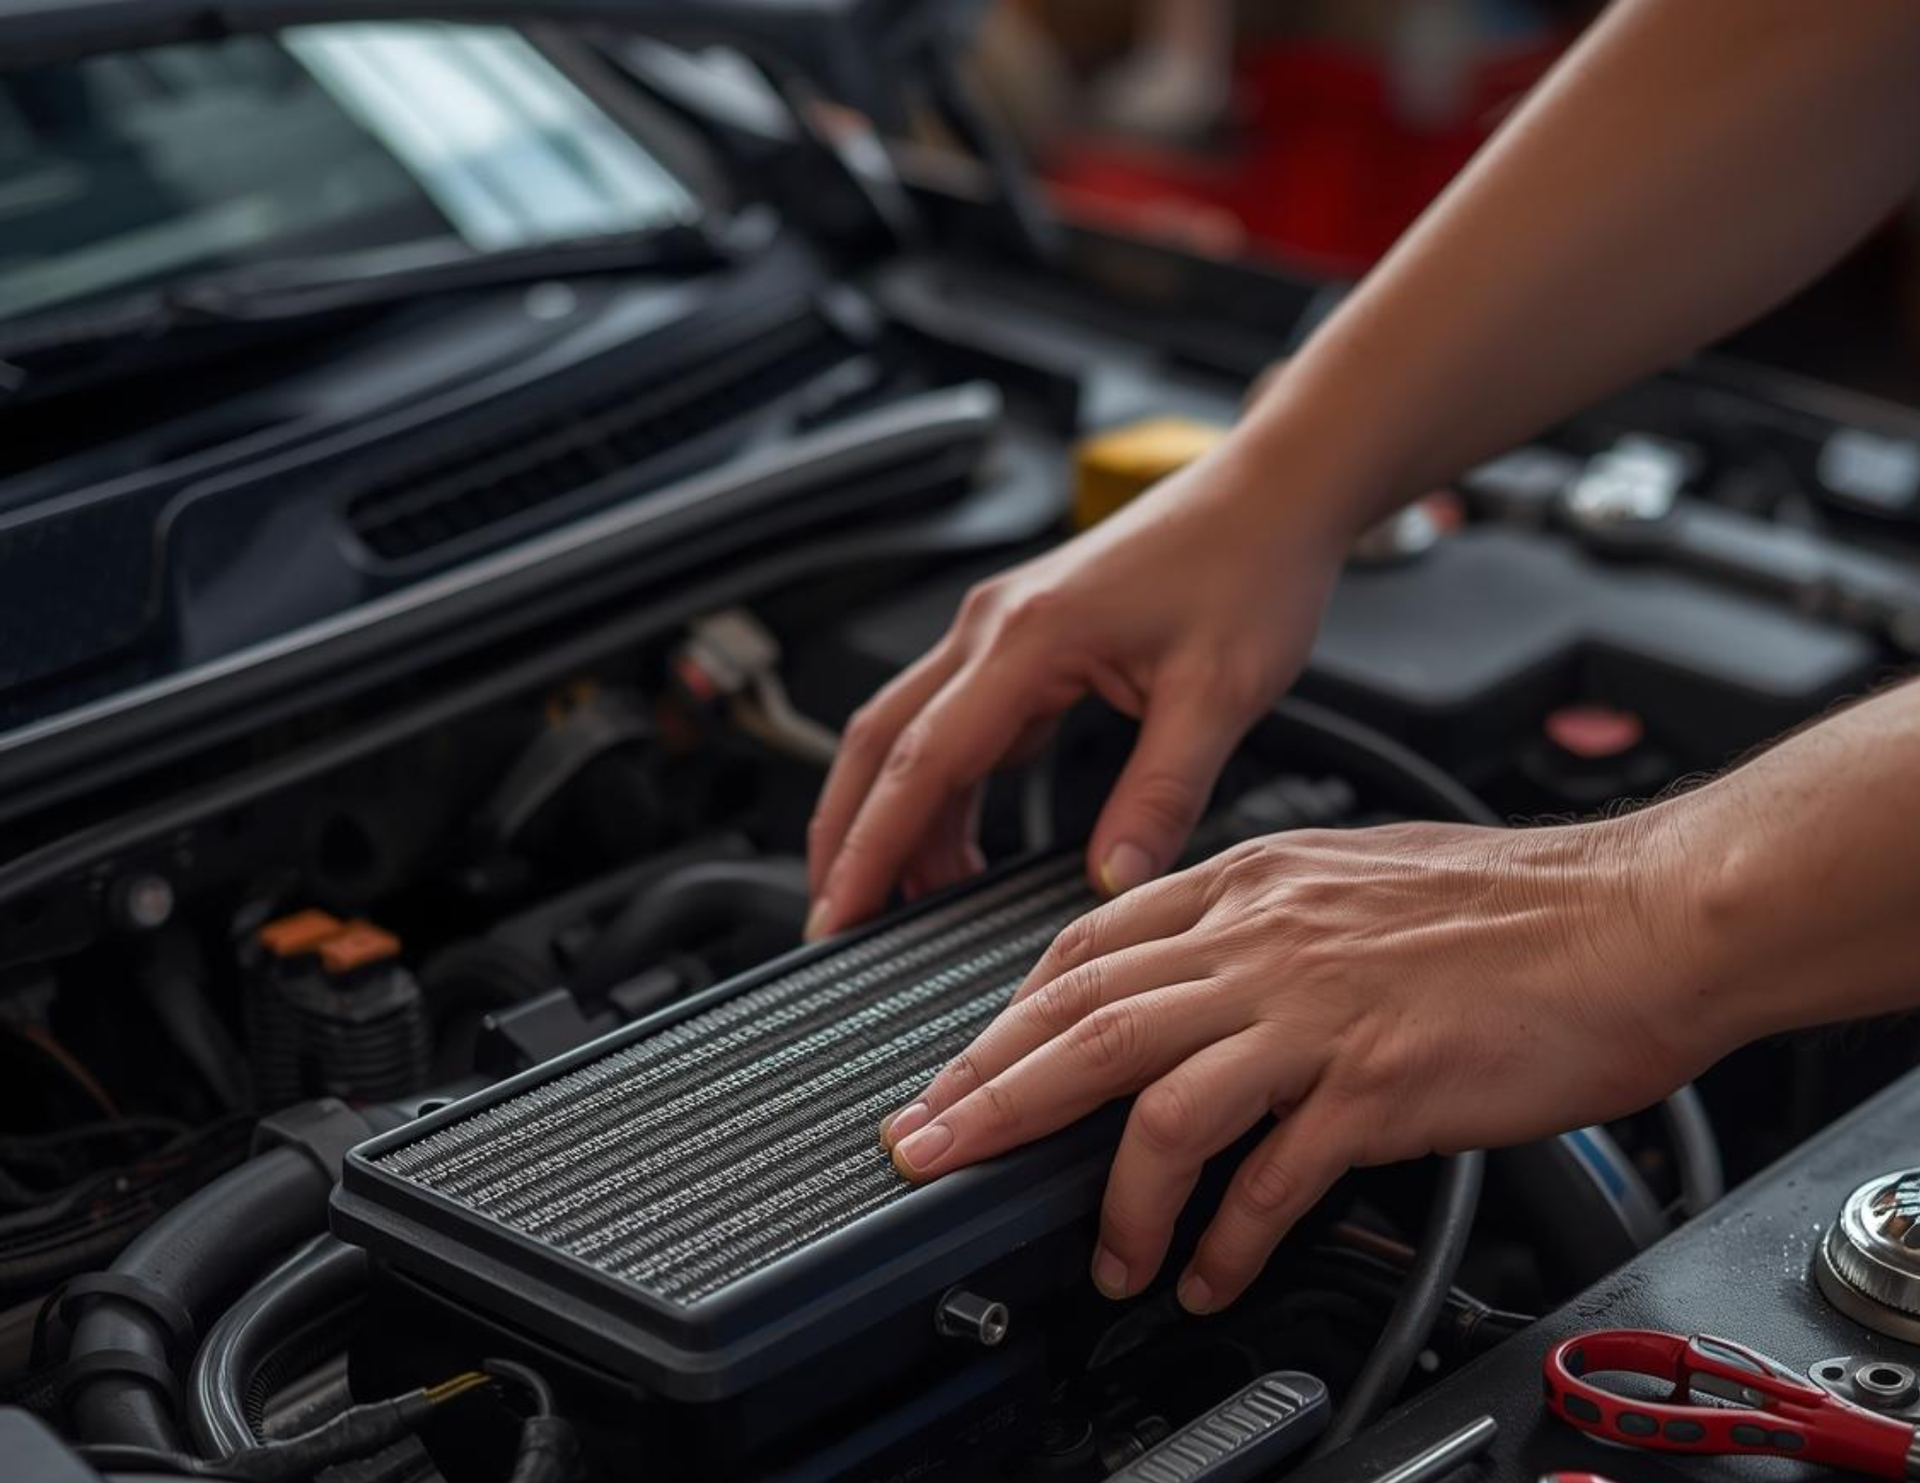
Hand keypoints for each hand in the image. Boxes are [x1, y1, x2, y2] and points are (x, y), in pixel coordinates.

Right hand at [805, 433, 1353, 936]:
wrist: (1271, 493)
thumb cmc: (1251, 566)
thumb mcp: (1220, 695)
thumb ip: (1160, 796)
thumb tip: (1113, 881)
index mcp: (1027, 637)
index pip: (920, 760)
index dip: (873, 847)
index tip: (843, 913)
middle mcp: (991, 627)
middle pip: (877, 743)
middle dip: (847, 837)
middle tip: (840, 921)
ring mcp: (997, 630)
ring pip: (907, 735)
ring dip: (895, 818)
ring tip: (908, 903)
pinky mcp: (1019, 640)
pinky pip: (952, 725)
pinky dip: (940, 790)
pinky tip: (958, 844)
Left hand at [879, 813, 1718, 1313]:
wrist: (1638, 917)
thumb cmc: (1514, 905)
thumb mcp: (1353, 879)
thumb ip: (1264, 922)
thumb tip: (1198, 970)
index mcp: (1250, 884)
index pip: (1086, 951)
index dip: (1007, 1017)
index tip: (963, 1067)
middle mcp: (1262, 940)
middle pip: (1081, 1022)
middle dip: (985, 1096)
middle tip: (924, 1149)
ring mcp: (1312, 1011)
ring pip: (1152, 1103)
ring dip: (1108, 1194)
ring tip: (1095, 1256)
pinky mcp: (1375, 1084)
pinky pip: (1267, 1176)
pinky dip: (1225, 1239)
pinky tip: (1209, 1274)